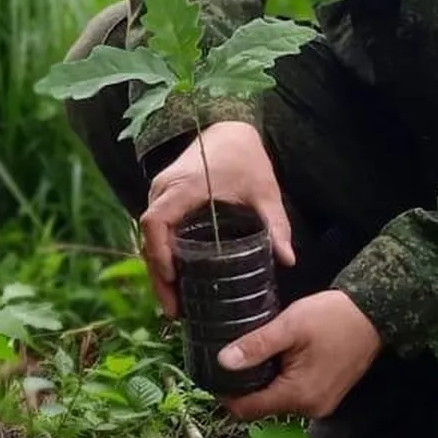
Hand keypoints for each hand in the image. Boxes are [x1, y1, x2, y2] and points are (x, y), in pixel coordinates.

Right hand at [139, 120, 293, 316]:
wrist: (228, 128)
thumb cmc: (246, 158)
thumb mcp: (265, 191)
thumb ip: (276, 224)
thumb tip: (289, 261)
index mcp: (186, 186)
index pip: (156, 221)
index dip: (159, 252)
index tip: (172, 278)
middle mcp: (164, 188)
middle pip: (148, 236)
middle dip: (157, 275)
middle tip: (173, 309)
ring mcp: (160, 192)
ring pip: (148, 236)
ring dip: (157, 269)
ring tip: (173, 303)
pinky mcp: (163, 197)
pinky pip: (155, 230)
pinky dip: (161, 255)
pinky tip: (175, 280)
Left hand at [215, 290, 381, 420]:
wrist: (374, 314)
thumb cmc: (332, 317)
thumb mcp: (289, 326)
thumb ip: (256, 346)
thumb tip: (222, 362)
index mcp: (297, 395)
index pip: (247, 410)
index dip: (226, 394)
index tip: (212, 373)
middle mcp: (309, 409)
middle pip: (261, 407)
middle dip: (244, 387)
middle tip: (231, 357)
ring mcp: (320, 405)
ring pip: (276, 401)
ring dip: (263, 383)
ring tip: (252, 354)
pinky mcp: (327, 396)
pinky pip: (293, 395)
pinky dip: (280, 381)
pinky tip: (276, 359)